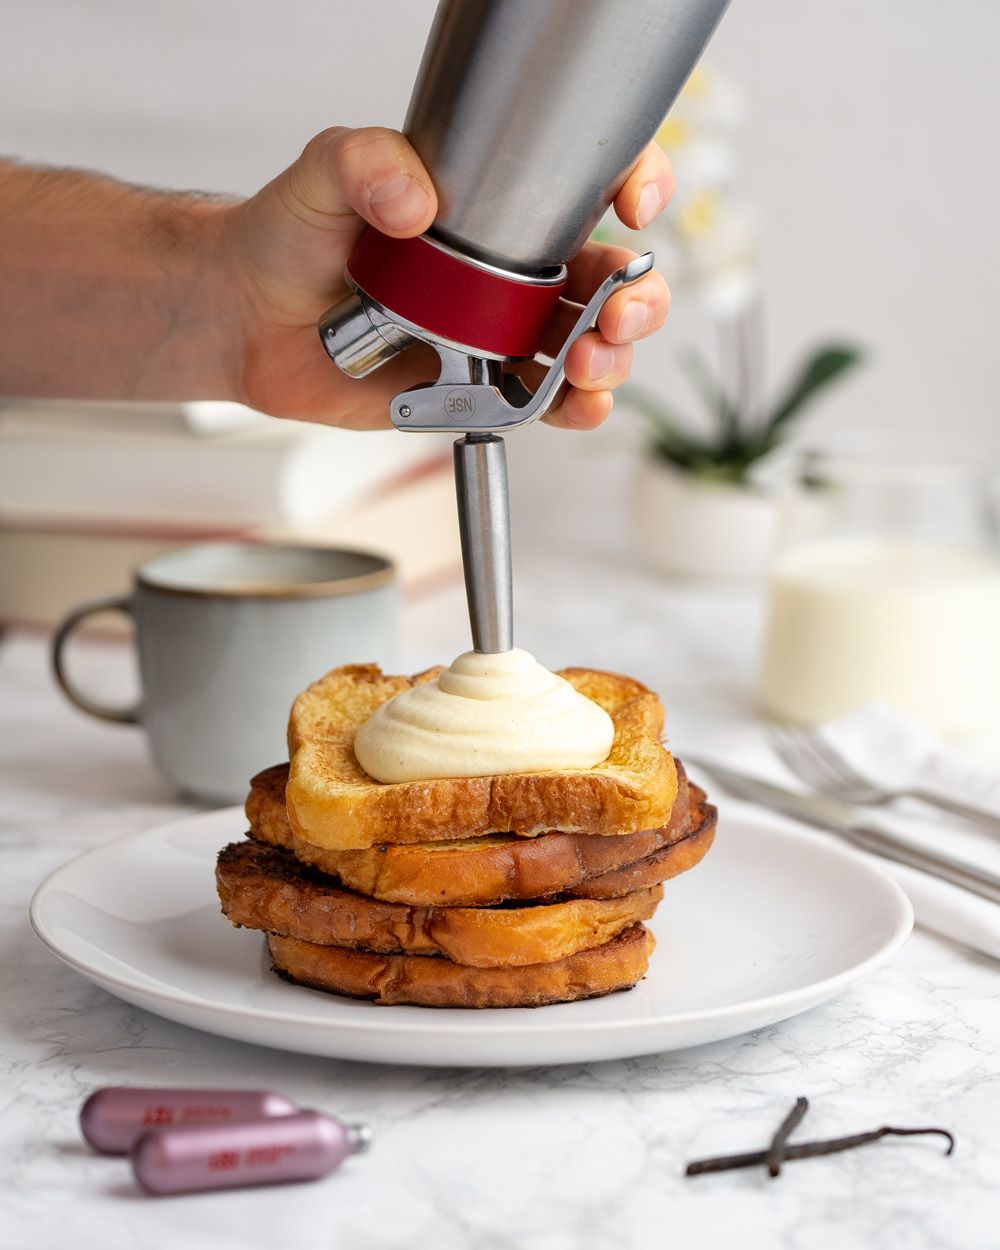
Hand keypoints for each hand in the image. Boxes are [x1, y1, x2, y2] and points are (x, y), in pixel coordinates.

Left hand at [226, 127, 672, 430]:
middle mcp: (513, 273)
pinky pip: (544, 405)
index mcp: (497, 209)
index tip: (631, 204)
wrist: (251, 318)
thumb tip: (414, 201)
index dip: (632, 185)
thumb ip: (363, 162)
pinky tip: (574, 405)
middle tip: (616, 310)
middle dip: (636, 296)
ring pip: (591, 347)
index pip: (589, 185)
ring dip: (611, 359)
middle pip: (609, 280)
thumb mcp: (324, 176)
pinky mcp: (480, 393)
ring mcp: (501, 335)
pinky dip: (573, 411)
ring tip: (586, 362)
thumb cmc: (292, 237)